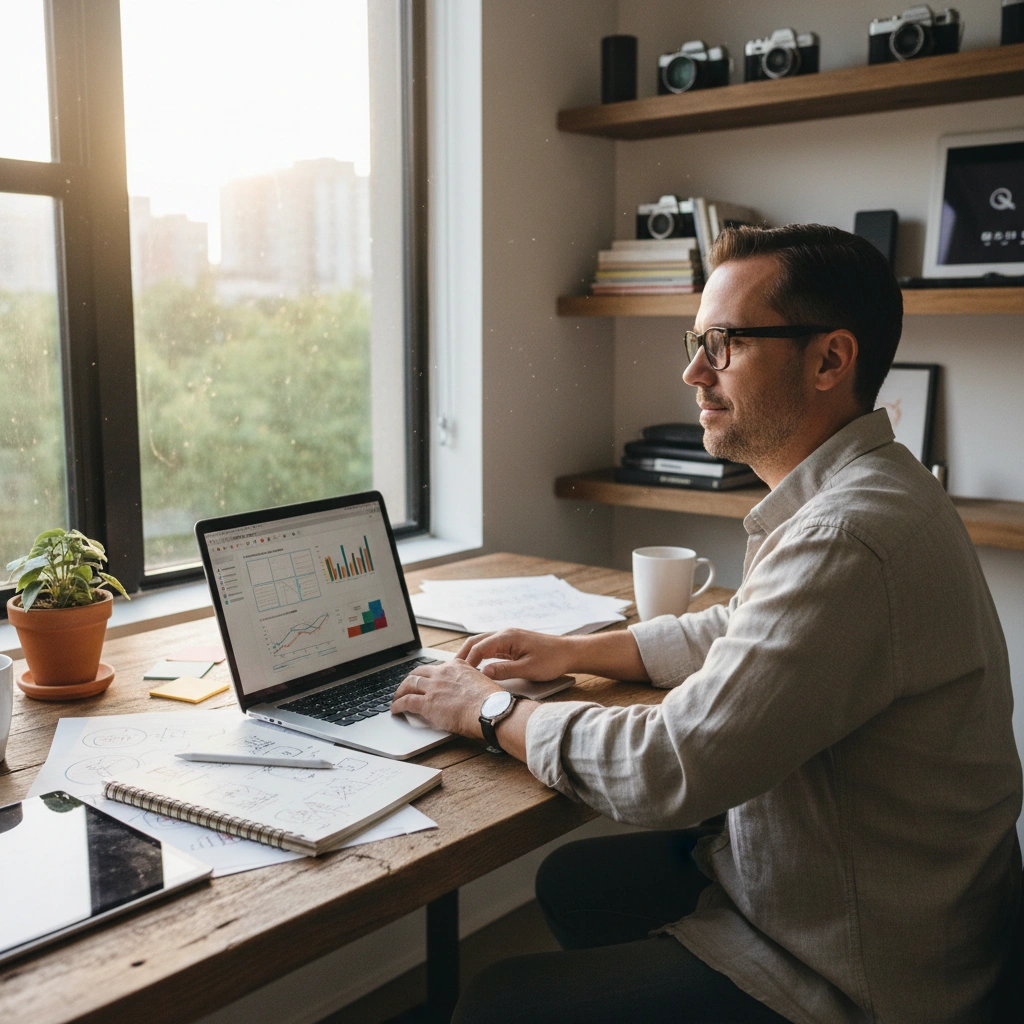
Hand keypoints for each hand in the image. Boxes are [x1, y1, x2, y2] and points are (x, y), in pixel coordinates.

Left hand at [391, 658, 501, 738]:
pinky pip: (406, 701)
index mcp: (457, 666)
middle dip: (410, 680)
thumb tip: (467, 695)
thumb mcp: (480, 684)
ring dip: (400, 691)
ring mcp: (434, 687)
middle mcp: (443, 673)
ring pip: (409, 684)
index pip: (436, 667)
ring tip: (397, 698)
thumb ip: (468, 685)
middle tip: (407, 687)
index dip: (428, 674)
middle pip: (419, 672)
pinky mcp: (427, 703)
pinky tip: (395, 709)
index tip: (425, 679)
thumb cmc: (491, 702)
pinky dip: (398, 705)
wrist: (490, 709)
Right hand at [456, 629, 572, 681]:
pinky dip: (480, 656)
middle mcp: (505, 634)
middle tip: (451, 670)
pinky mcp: (512, 644)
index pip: (479, 647)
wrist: (569, 652)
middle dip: (462, 655)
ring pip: (482, 644)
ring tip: (459, 670)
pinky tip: (476, 666)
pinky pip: (491, 648)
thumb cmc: (552, 659)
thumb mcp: (528, 669)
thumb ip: (505, 671)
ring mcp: (508, 638)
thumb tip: (483, 673)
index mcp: (507, 637)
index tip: (459, 675)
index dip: (467, 661)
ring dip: (470, 655)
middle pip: (476, 642)